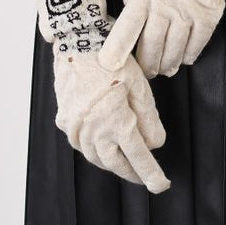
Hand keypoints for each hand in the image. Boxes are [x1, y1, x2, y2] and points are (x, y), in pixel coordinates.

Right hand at [27, 0, 170, 192]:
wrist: (77, 39)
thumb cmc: (112, 57)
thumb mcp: (139, 84)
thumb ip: (149, 118)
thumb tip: (155, 143)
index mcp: (114, 120)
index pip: (137, 156)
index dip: (150, 173)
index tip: (161, 185)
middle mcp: (92, 128)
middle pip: (113, 163)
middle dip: (130, 173)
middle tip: (144, 178)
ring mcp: (75, 125)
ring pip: (94, 156)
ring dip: (111, 164)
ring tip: (124, 165)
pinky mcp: (65, 117)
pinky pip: (80, 144)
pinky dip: (93, 151)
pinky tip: (101, 148)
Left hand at [98, 0, 225, 77]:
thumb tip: (129, 1)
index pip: (127, 27)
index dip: (117, 48)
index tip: (110, 64)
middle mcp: (165, 7)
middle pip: (151, 45)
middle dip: (146, 64)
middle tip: (144, 72)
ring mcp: (187, 14)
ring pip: (174, 49)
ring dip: (167, 64)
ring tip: (164, 71)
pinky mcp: (208, 15)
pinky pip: (198, 42)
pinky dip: (190, 54)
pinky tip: (186, 59)